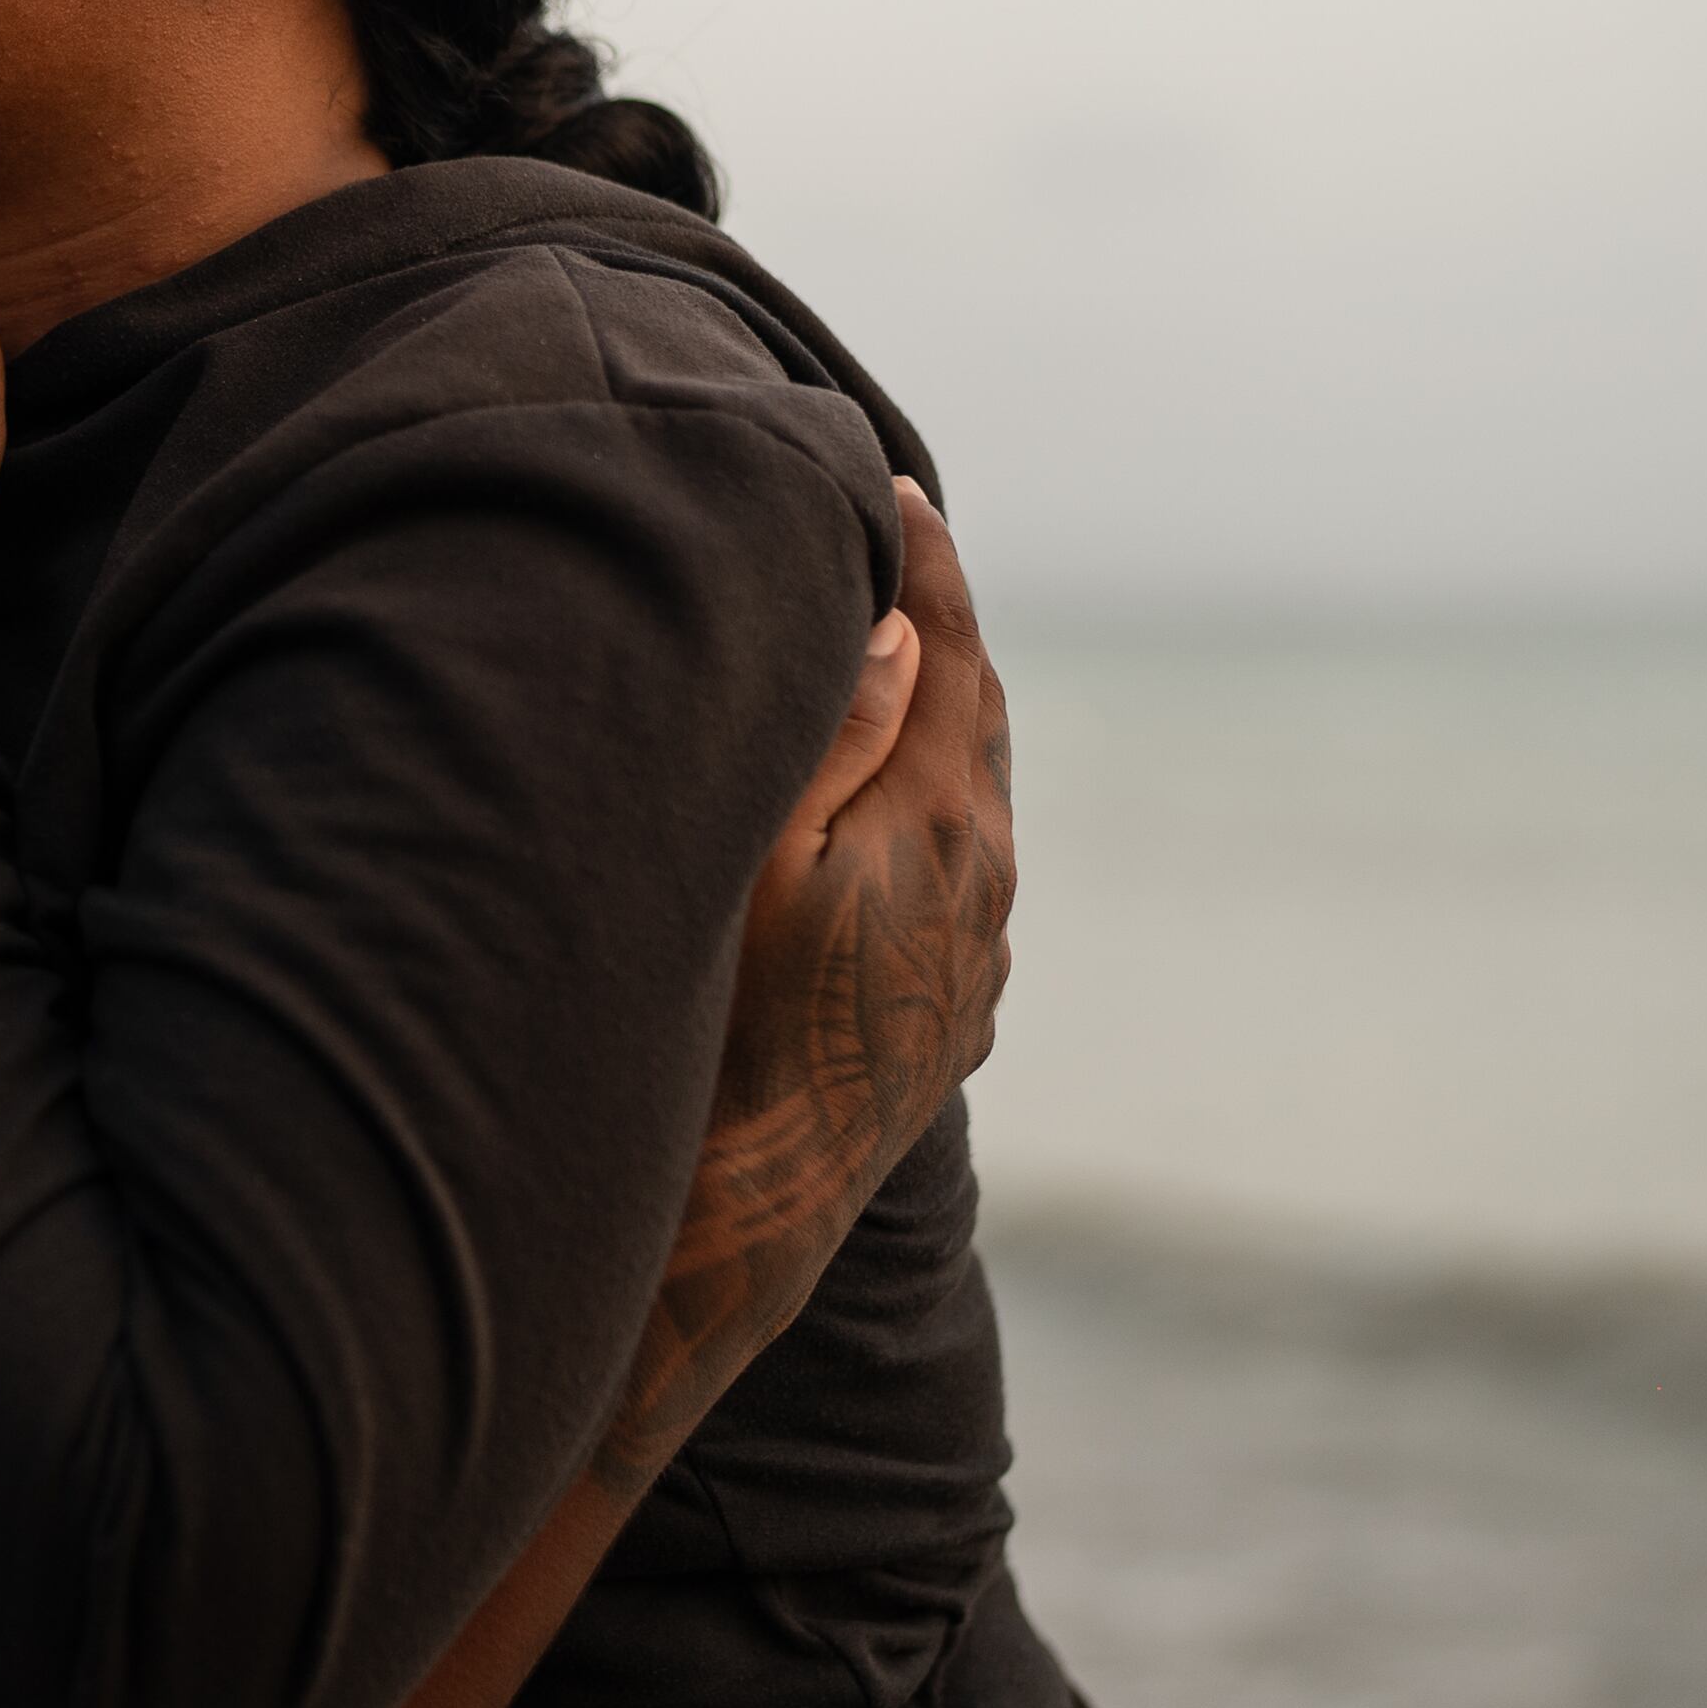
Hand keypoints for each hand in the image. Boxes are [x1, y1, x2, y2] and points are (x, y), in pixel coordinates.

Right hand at [589, 479, 1017, 1496]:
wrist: (739, 1224)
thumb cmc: (718, 1031)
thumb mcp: (758, 863)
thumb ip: (837, 737)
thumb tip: (905, 630)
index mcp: (950, 825)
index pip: (953, 652)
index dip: (923, 561)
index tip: (888, 484)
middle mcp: (987, 889)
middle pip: (979, 718)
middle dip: (938, 627)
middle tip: (888, 545)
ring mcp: (972, 963)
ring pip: (970, 798)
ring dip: (933, 717)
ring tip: (881, 657)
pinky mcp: (944, 1018)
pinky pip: (953, 871)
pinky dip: (922, 801)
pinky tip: (877, 809)